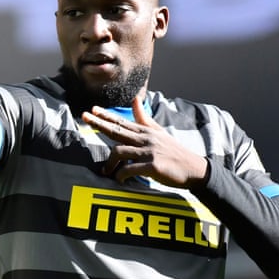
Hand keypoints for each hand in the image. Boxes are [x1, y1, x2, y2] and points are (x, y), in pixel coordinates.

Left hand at [81, 96, 208, 187]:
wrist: (194, 169)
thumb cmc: (174, 152)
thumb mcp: (159, 132)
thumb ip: (144, 118)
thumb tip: (134, 99)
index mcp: (146, 131)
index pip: (122, 122)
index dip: (106, 116)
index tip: (92, 110)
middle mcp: (146, 139)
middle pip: (117, 130)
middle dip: (99, 124)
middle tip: (85, 117)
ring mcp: (149, 152)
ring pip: (120, 151)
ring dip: (110, 163)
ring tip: (106, 171)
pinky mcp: (153, 166)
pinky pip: (130, 169)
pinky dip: (121, 174)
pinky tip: (119, 179)